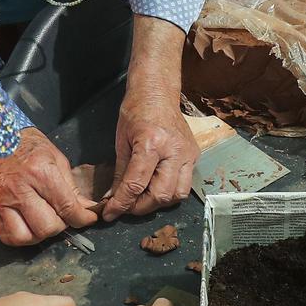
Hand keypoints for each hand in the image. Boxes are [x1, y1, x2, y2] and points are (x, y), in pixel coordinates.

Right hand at [0, 125, 98, 246]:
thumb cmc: (29, 147)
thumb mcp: (57, 159)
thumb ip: (72, 187)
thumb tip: (87, 209)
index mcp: (39, 172)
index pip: (66, 207)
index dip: (82, 218)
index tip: (88, 218)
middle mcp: (19, 189)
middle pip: (47, 227)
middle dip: (61, 226)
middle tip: (63, 216)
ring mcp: (2, 201)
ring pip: (26, 236)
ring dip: (40, 234)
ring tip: (44, 221)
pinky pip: (7, 237)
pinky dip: (22, 236)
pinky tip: (29, 225)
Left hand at [101, 88, 196, 221]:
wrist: (158, 92)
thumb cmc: (136, 111)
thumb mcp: (121, 141)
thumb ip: (121, 173)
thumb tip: (113, 198)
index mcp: (151, 144)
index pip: (136, 184)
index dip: (121, 203)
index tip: (110, 213)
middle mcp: (174, 151)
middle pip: (160, 195)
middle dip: (140, 207)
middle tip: (126, 207)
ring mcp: (189, 154)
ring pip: (177, 194)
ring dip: (158, 203)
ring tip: (142, 199)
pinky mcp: (195, 155)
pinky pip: (185, 184)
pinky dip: (170, 192)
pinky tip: (156, 186)